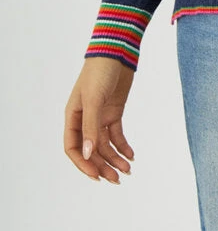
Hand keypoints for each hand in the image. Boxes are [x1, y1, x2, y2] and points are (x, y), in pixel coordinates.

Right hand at [64, 57, 135, 182]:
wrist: (117, 50)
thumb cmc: (99, 72)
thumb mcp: (94, 100)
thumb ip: (90, 127)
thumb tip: (87, 154)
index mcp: (72, 116)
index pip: (72, 148)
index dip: (83, 164)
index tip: (97, 176)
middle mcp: (84, 119)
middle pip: (91, 150)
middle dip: (102, 166)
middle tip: (116, 179)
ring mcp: (100, 116)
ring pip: (105, 145)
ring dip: (114, 159)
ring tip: (127, 170)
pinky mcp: (114, 111)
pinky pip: (116, 135)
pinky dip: (123, 146)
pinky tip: (131, 155)